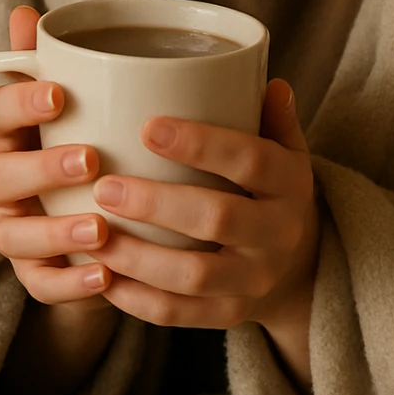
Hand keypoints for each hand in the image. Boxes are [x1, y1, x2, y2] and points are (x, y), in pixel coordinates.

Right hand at [0, 6, 120, 394]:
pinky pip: (41, 287)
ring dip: (54, 233)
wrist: (105, 222)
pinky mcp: (36, 277)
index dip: (18, 103)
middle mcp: (3, 184)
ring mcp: (15, 232)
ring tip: (99, 230)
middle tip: (88, 158)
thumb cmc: (91, 143)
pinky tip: (105, 278)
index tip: (58, 93)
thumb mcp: (82, 104)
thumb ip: (57, 60)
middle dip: (39, 168)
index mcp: (10, 135)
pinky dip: (71, 286)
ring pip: (12, 236)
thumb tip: (25, 10)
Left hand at [84, 80, 318, 348]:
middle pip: (217, 219)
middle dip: (156, 203)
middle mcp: (278, 234)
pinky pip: (179, 314)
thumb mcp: (285, 150)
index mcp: (291, 183)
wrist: (300, 267)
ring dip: (138, 256)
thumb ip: (271, 118)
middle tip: (104, 186)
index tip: (147, 126)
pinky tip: (100, 275)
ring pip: (194, 275)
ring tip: (93, 233)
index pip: (250, 160)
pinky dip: (136, 299)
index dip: (202, 144)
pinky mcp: (231, 316)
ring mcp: (255, 281)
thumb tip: (268, 78)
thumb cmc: (271, 190)